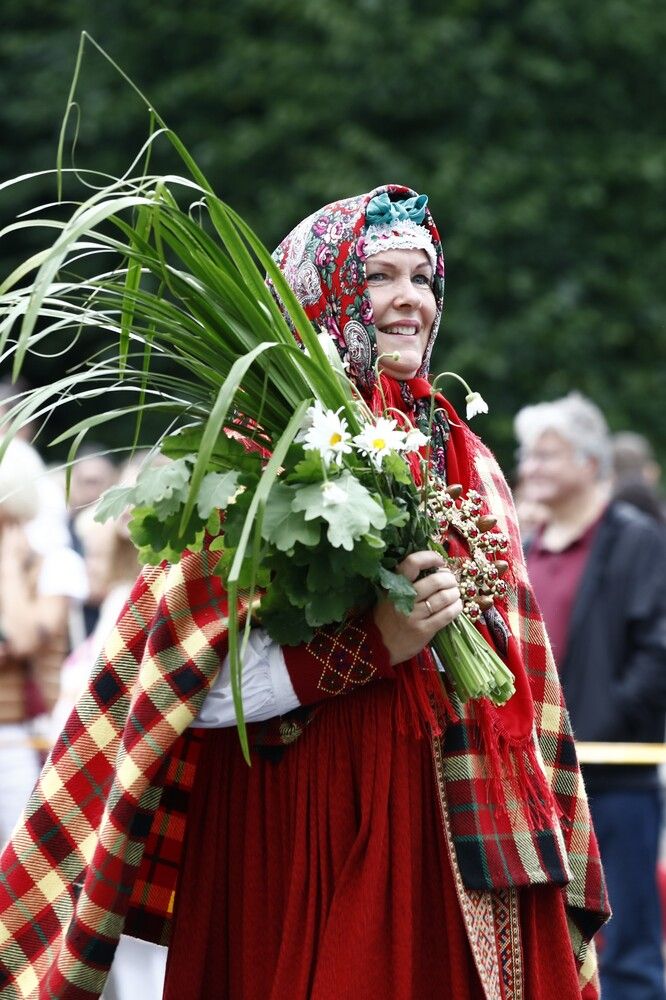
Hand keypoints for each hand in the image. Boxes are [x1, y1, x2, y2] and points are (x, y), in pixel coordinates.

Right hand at [373, 550, 462, 665]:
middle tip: (451, 581)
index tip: (440, 561)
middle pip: (436, 580)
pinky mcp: (423, 630)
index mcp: (394, 584)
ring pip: (444, 597)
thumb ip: (407, 580)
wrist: (379, 645)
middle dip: (449, 578)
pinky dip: (456, 607)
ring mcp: (414, 615)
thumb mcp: (389, 594)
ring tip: (455, 593)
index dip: (430, 557)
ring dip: (455, 593)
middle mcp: (404, 598)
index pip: (413, 563)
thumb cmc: (388, 615)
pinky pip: (447, 615)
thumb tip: (437, 567)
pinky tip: (456, 606)